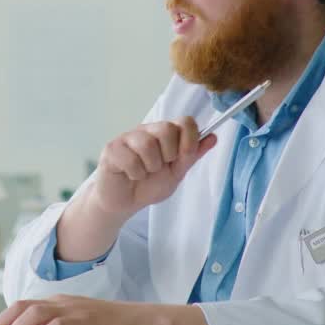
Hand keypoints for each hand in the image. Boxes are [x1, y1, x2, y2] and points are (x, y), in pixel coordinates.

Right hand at [92, 117, 216, 216]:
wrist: (124, 203)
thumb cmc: (148, 185)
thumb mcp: (176, 173)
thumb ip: (191, 155)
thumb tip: (213, 137)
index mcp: (163, 134)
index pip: (184, 121)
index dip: (189, 137)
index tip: (185, 155)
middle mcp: (145, 131)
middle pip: (166, 128)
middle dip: (169, 154)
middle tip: (160, 167)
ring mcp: (127, 138)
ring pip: (147, 144)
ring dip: (150, 166)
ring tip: (145, 173)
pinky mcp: (111, 149)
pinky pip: (130, 159)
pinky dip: (135, 173)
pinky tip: (131, 175)